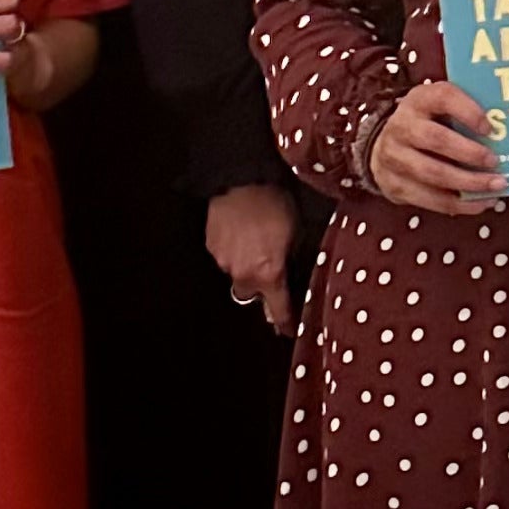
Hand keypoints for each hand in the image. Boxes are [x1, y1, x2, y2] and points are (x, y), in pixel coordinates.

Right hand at [206, 180, 298, 334]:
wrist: (242, 179)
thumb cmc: (276, 204)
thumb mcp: (297, 234)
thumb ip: (293, 262)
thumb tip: (291, 277)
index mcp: (269, 275)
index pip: (278, 310)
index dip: (285, 322)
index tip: (288, 330)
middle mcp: (243, 275)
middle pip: (252, 293)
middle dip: (262, 285)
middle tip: (270, 267)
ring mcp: (223, 261)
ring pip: (237, 274)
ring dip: (246, 265)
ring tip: (254, 241)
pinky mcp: (210, 246)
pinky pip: (225, 257)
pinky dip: (234, 250)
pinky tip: (241, 232)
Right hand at [365, 79, 502, 212]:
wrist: (383, 147)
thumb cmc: (427, 125)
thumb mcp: (440, 108)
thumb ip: (465, 112)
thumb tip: (506, 129)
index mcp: (418, 100)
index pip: (443, 97)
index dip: (468, 111)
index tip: (490, 128)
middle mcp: (402, 126)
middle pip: (437, 139)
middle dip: (470, 153)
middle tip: (496, 162)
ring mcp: (394, 158)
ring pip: (434, 173)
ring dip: (470, 183)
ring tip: (497, 186)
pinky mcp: (395, 186)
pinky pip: (430, 199)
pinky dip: (460, 204)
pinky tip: (482, 203)